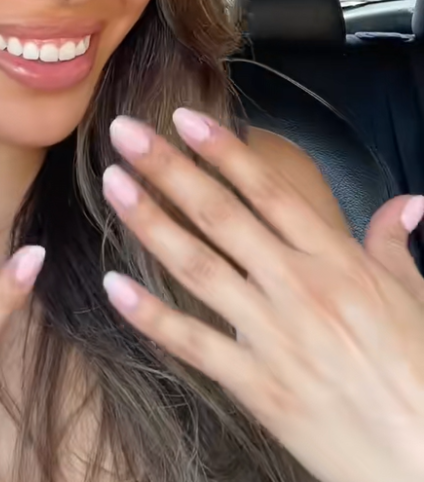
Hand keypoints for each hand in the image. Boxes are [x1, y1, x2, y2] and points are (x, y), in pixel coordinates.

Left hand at [100, 108, 423, 481]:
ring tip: (113, 185)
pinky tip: (114, 286)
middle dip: (168, 169)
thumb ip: (394, 242)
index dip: (223, 151)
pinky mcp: (257, 387)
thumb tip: (410, 201)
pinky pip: (194, 344)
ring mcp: (274, 337)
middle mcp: (299, 288)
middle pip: (220, 215)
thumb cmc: (422, 372)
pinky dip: (151, 316)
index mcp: (337, 260)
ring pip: (198, 268)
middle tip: (124, 133)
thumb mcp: (415, 295)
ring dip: (150, 223)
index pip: (268, 191)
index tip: (182, 118)